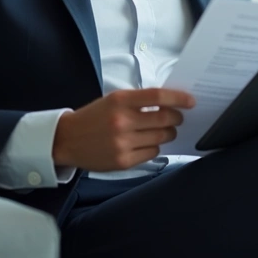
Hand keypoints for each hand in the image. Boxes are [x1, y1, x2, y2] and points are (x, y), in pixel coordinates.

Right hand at [52, 88, 194, 171]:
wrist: (66, 140)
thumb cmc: (94, 117)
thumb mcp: (113, 100)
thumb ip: (139, 100)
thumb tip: (171, 103)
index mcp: (120, 101)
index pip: (158, 97)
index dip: (179, 98)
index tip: (191, 101)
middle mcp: (122, 121)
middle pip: (165, 119)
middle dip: (177, 119)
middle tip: (177, 118)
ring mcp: (123, 143)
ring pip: (162, 137)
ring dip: (167, 133)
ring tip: (162, 130)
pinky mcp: (123, 161)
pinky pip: (152, 152)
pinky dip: (154, 147)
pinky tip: (145, 142)